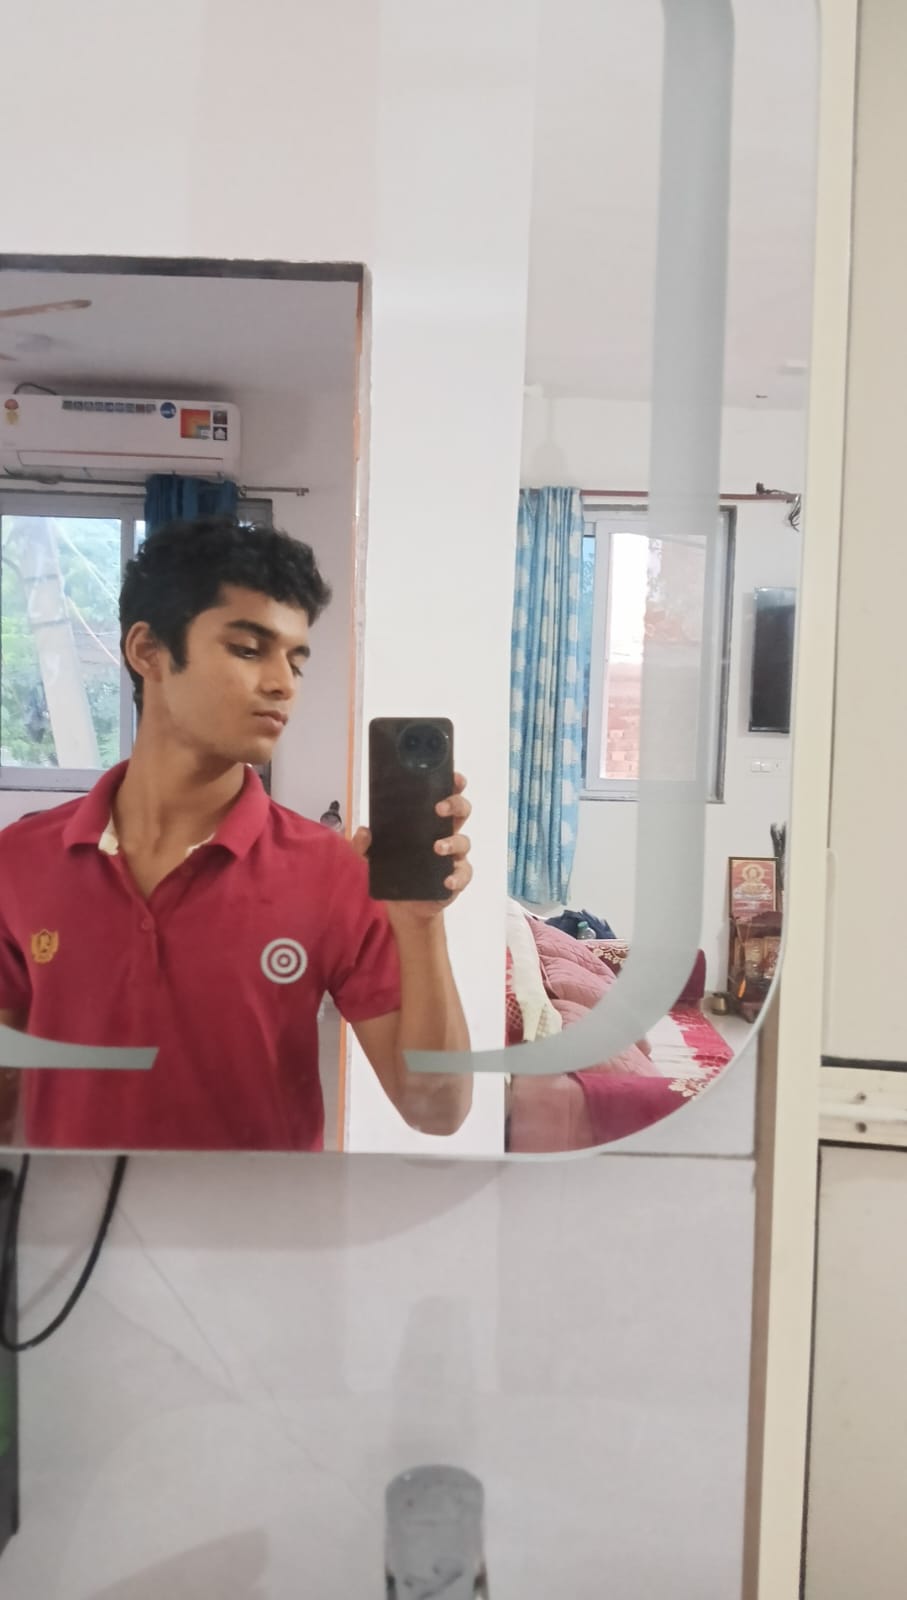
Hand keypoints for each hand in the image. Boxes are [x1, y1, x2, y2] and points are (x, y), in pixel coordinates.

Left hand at [351, 772, 472, 919]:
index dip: (453, 785)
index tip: (453, 777)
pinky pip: (464, 875)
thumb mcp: (373, 857)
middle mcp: (446, 834)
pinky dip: (457, 877)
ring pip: (464, 842)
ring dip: (453, 842)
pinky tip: (447, 880)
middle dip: (456, 805)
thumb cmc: (395, 870)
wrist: (403, 905)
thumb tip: (363, 831)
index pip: (445, 796)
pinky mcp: (456, 878)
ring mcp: (454, 857)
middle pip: (462, 812)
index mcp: (429, 822)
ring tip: (437, 847)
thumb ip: (363, 845)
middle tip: (440, 808)